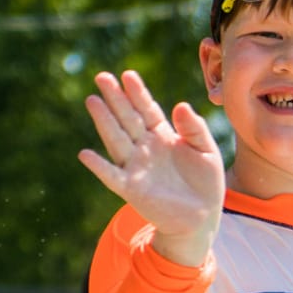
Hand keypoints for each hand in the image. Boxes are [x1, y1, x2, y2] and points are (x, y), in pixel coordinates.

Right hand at [78, 70, 224, 266]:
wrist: (202, 217)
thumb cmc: (205, 183)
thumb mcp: (207, 151)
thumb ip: (195, 128)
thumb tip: (181, 105)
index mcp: (163, 136)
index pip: (147, 109)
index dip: (138, 93)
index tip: (128, 75)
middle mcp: (146, 148)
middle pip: (128, 118)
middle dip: (115, 98)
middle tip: (102, 77)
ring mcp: (136, 167)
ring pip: (117, 139)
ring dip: (104, 121)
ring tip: (93, 101)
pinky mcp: (132, 189)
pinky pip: (112, 176)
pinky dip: (99, 166)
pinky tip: (85, 154)